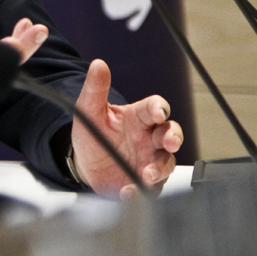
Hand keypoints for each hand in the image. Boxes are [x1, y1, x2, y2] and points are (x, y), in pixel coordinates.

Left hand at [70, 59, 182, 198]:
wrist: (83, 163)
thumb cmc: (93, 134)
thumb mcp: (89, 111)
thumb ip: (95, 89)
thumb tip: (97, 64)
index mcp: (138, 118)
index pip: (155, 108)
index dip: (160, 108)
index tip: (159, 111)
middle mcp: (149, 138)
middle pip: (171, 134)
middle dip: (174, 137)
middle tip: (169, 142)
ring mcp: (149, 160)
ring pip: (166, 163)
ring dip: (159, 169)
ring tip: (146, 174)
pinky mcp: (144, 181)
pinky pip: (151, 187)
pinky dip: (141, 190)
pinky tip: (129, 191)